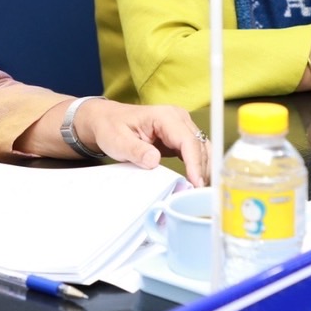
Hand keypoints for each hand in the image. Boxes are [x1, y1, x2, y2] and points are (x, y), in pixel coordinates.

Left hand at [72, 99, 209, 186]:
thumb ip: (136, 150)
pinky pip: (195, 153)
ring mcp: (181, 127)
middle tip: (200, 194)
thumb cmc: (112, 127)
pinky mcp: (180, 138)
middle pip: (199, 146)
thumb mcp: (118, 140)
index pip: (187, 140)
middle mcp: (178, 119)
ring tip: (200, 191)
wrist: (108, 120)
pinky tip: (195, 182)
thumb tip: (154, 161)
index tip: (196, 182)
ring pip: (202, 150)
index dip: (194, 162)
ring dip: (203, 170)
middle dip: (202, 170)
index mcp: (164, 116)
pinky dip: (197, 167)